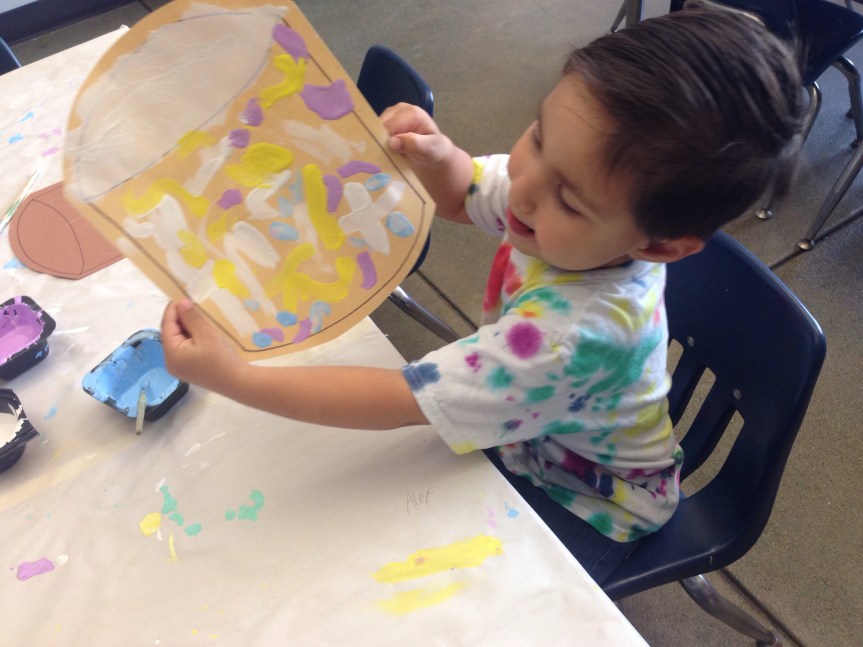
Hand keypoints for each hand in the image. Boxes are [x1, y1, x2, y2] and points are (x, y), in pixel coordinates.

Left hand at [160, 299, 241, 391]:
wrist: (238, 382)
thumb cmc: (221, 358)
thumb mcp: (206, 334)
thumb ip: (191, 317)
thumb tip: (180, 302)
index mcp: (171, 354)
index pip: (167, 326)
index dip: (172, 309)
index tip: (181, 295)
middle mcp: (171, 362)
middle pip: (171, 334)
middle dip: (179, 318)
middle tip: (192, 304)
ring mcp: (179, 368)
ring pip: (178, 341)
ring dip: (186, 327)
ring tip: (198, 316)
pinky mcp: (189, 369)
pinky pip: (185, 349)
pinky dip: (190, 338)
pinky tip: (201, 332)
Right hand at [380, 103, 473, 223]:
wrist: (433, 153)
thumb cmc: (434, 150)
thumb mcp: (430, 149)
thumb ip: (415, 144)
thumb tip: (393, 142)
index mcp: (412, 112)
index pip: (391, 125)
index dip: (387, 140)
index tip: (388, 155)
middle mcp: (399, 110)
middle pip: (380, 125)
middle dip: (380, 141)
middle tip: (384, 157)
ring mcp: (391, 116)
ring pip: (374, 129)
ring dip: (377, 143)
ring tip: (383, 155)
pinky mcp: (385, 124)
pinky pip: (374, 132)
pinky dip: (376, 143)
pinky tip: (380, 152)